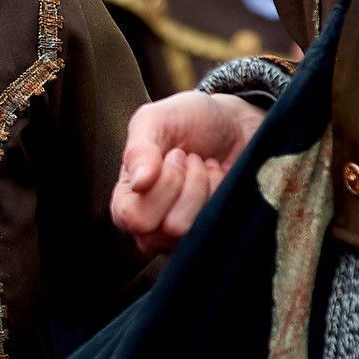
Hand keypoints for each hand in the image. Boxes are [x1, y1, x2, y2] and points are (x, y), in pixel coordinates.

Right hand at [111, 92, 262, 256]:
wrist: (232, 124)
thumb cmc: (188, 121)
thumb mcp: (156, 120)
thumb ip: (139, 149)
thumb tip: (139, 183)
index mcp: (126, 202)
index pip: (134, 217)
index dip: (163, 185)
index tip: (174, 154)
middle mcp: (149, 227)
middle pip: (170, 228)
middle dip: (189, 184)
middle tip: (190, 160)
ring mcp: (180, 238)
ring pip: (197, 230)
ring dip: (207, 187)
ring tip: (204, 168)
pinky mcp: (209, 238)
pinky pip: (220, 229)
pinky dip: (224, 197)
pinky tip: (219, 182)